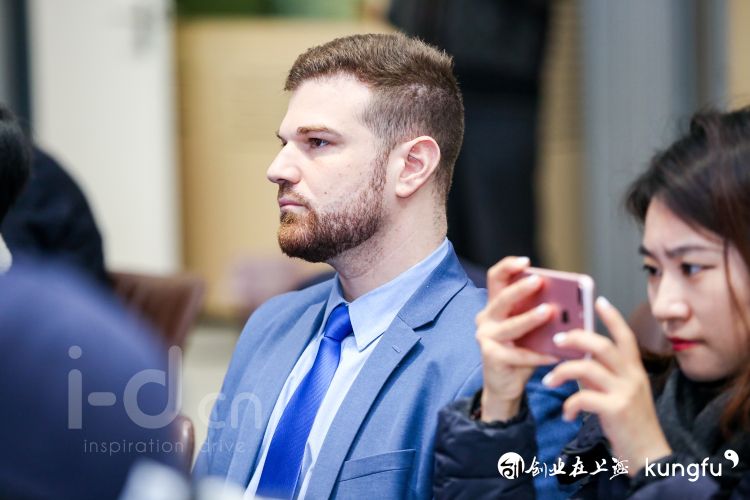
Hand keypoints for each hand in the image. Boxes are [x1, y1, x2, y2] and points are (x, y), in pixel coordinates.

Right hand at [476, 256, 557, 421]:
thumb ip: (539, 313)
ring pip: (510, 326)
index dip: (508, 266)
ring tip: (549, 312)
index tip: (526, 262)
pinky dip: (539, 356)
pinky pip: (519, 355)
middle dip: (520, 289)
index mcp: (495, 305)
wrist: (505, 384)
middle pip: (501, 299)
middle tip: (539, 282)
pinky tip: (555, 355)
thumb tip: (566, 303)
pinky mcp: (492, 357)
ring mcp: (486, 338)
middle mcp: (486, 318)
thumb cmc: (521, 351)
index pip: (495, 278)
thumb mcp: (529, 329)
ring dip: (530, 319)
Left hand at [542, 297, 671, 473]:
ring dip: (562, 372)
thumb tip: (577, 357)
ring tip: (548, 381)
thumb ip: (602, 374)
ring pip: (587, 367)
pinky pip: (583, 397)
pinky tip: (566, 414)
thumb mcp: (620, 393)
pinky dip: (569, 404)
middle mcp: (632, 377)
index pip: (625, 336)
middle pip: (603, 345)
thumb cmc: (629, 423)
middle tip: (557, 339)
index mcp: (634, 370)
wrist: (648, 456)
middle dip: (577, 338)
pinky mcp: (616, 410)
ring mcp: (625, 392)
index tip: (598, 300)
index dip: (612, 316)